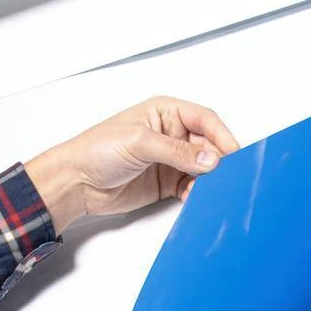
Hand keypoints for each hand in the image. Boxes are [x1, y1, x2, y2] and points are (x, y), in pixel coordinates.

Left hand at [24, 95, 239, 232]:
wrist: (76, 182)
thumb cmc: (97, 150)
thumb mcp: (140, 142)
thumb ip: (178, 151)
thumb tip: (211, 159)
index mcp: (166, 112)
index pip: (205, 119)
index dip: (222, 136)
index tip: (234, 154)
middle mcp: (172, 134)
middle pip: (209, 145)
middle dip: (219, 161)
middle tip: (227, 177)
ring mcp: (171, 160)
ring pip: (204, 169)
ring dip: (210, 180)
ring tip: (210, 190)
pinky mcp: (168, 183)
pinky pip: (193, 187)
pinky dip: (199, 194)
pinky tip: (196, 198)